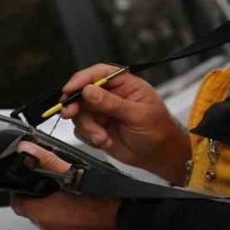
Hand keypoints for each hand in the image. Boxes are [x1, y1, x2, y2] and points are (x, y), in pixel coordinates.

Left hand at [10, 142, 118, 229]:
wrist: (127, 220)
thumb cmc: (102, 198)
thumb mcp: (74, 173)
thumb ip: (47, 162)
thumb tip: (26, 150)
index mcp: (44, 213)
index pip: (19, 204)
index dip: (23, 192)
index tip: (32, 184)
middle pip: (36, 213)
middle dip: (42, 201)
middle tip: (56, 187)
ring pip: (52, 224)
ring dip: (57, 213)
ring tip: (73, 199)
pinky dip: (71, 224)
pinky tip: (84, 213)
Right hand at [60, 64, 188, 183]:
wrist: (159, 155)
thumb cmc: (158, 130)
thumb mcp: (138, 115)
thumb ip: (112, 103)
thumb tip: (89, 90)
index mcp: (124, 83)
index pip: (99, 73)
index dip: (82, 79)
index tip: (70, 90)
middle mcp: (110, 95)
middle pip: (82, 92)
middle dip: (75, 104)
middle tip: (71, 114)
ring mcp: (102, 111)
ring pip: (79, 112)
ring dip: (87, 126)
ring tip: (102, 137)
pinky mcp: (97, 127)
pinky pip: (81, 129)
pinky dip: (89, 136)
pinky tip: (104, 141)